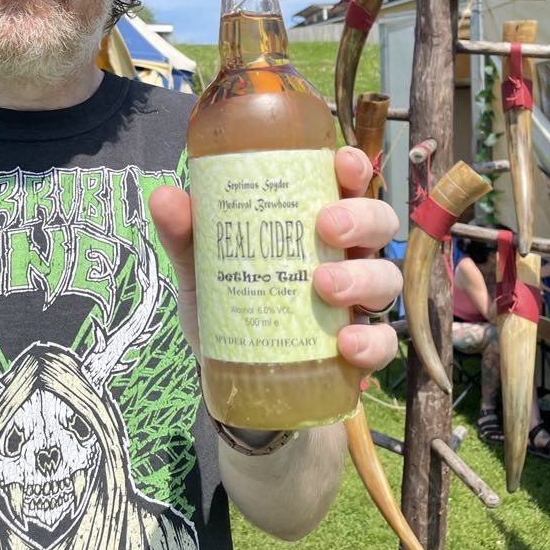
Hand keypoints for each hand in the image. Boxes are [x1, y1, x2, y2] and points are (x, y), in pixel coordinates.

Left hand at [148, 145, 400, 370]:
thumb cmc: (227, 309)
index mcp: (312, 224)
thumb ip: (186, 236)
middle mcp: (344, 256)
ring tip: (325, 286)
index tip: (342, 163)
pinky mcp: (360, 350)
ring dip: (362, 277)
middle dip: (361, 218)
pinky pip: (384, 342)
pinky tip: (345, 344)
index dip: (354, 167)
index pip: (346, 185)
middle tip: (325, 226)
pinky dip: (371, 341)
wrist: (232, 386)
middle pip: (378, 222)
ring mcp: (357, 303)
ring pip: (386, 277)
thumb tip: (164, 197)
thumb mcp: (201, 270)